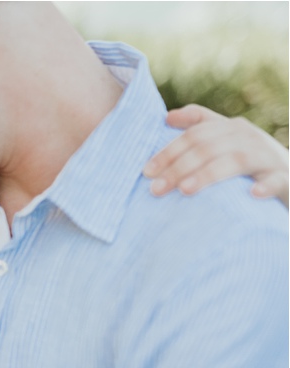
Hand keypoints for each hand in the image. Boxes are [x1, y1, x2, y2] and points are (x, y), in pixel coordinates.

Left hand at [145, 105, 288, 206]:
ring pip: (236, 161)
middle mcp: (249, 139)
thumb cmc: (252, 167)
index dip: (170, 149)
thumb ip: (202, 129)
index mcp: (232, 130)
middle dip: (179, 166)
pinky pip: (276, 181)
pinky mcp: (285, 179)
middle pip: (209, 147)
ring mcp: (268, 158)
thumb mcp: (227, 145)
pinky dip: (265, 187)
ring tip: (185, 190)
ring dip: (209, 175)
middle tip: (155, 188)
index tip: (146, 170)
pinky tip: (251, 194)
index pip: (196, 133)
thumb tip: (167, 117)